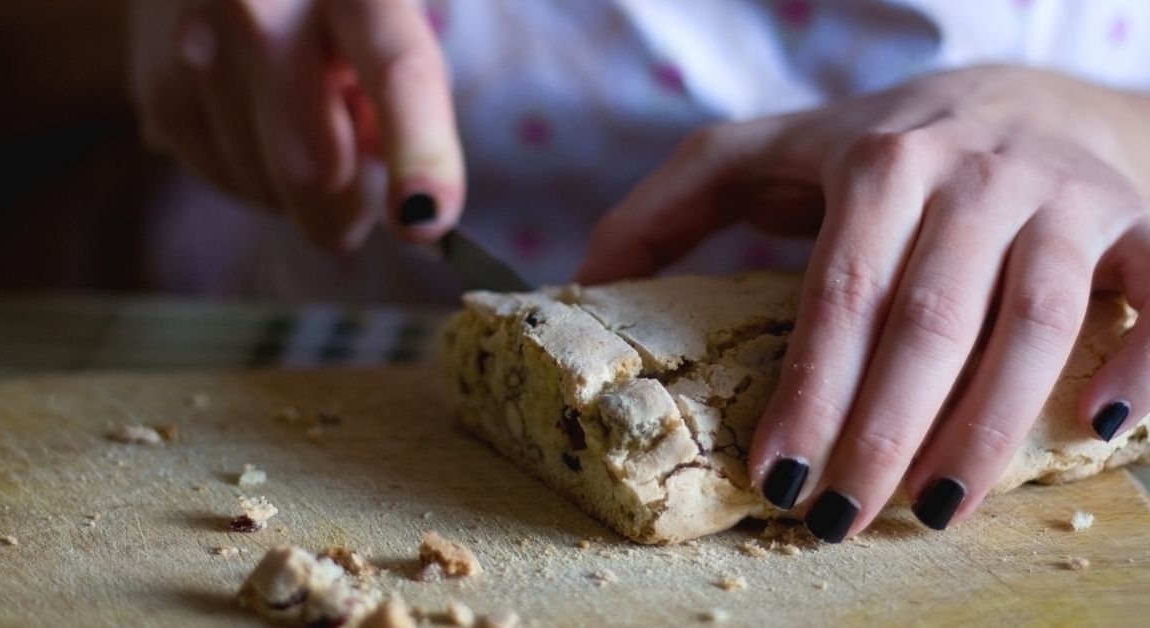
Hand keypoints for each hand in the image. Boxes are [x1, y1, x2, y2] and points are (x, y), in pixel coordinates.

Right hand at [129, 0, 463, 248]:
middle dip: (348, 211)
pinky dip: (256, 179)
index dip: (419, 151)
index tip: (425, 220)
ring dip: (299, 191)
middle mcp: (265, 3)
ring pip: (270, 191)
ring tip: (296, 120)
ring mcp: (201, 45)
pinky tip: (256, 122)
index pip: (397, 71)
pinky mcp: (160, 90)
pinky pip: (228, 185)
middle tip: (361, 196)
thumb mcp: (385, 25)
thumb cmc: (326, 8)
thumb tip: (406, 201)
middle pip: (315, 167)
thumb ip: (407, 98)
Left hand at [577, 65, 1149, 540]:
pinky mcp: (1142, 221)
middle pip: (930, 320)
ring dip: (989, 427)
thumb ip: (673, 204)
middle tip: (838, 517)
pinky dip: (1139, 364)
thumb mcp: (764, 152)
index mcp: (879, 162)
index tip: (773, 476)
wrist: (1029, 94)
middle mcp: (975, 172)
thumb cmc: (883, 143)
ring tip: (934, 511)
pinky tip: (1092, 433)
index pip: (840, 292)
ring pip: (1035, 321)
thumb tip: (580, 279)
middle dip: (883, 432)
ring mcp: (1065, 195)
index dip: (808, 391)